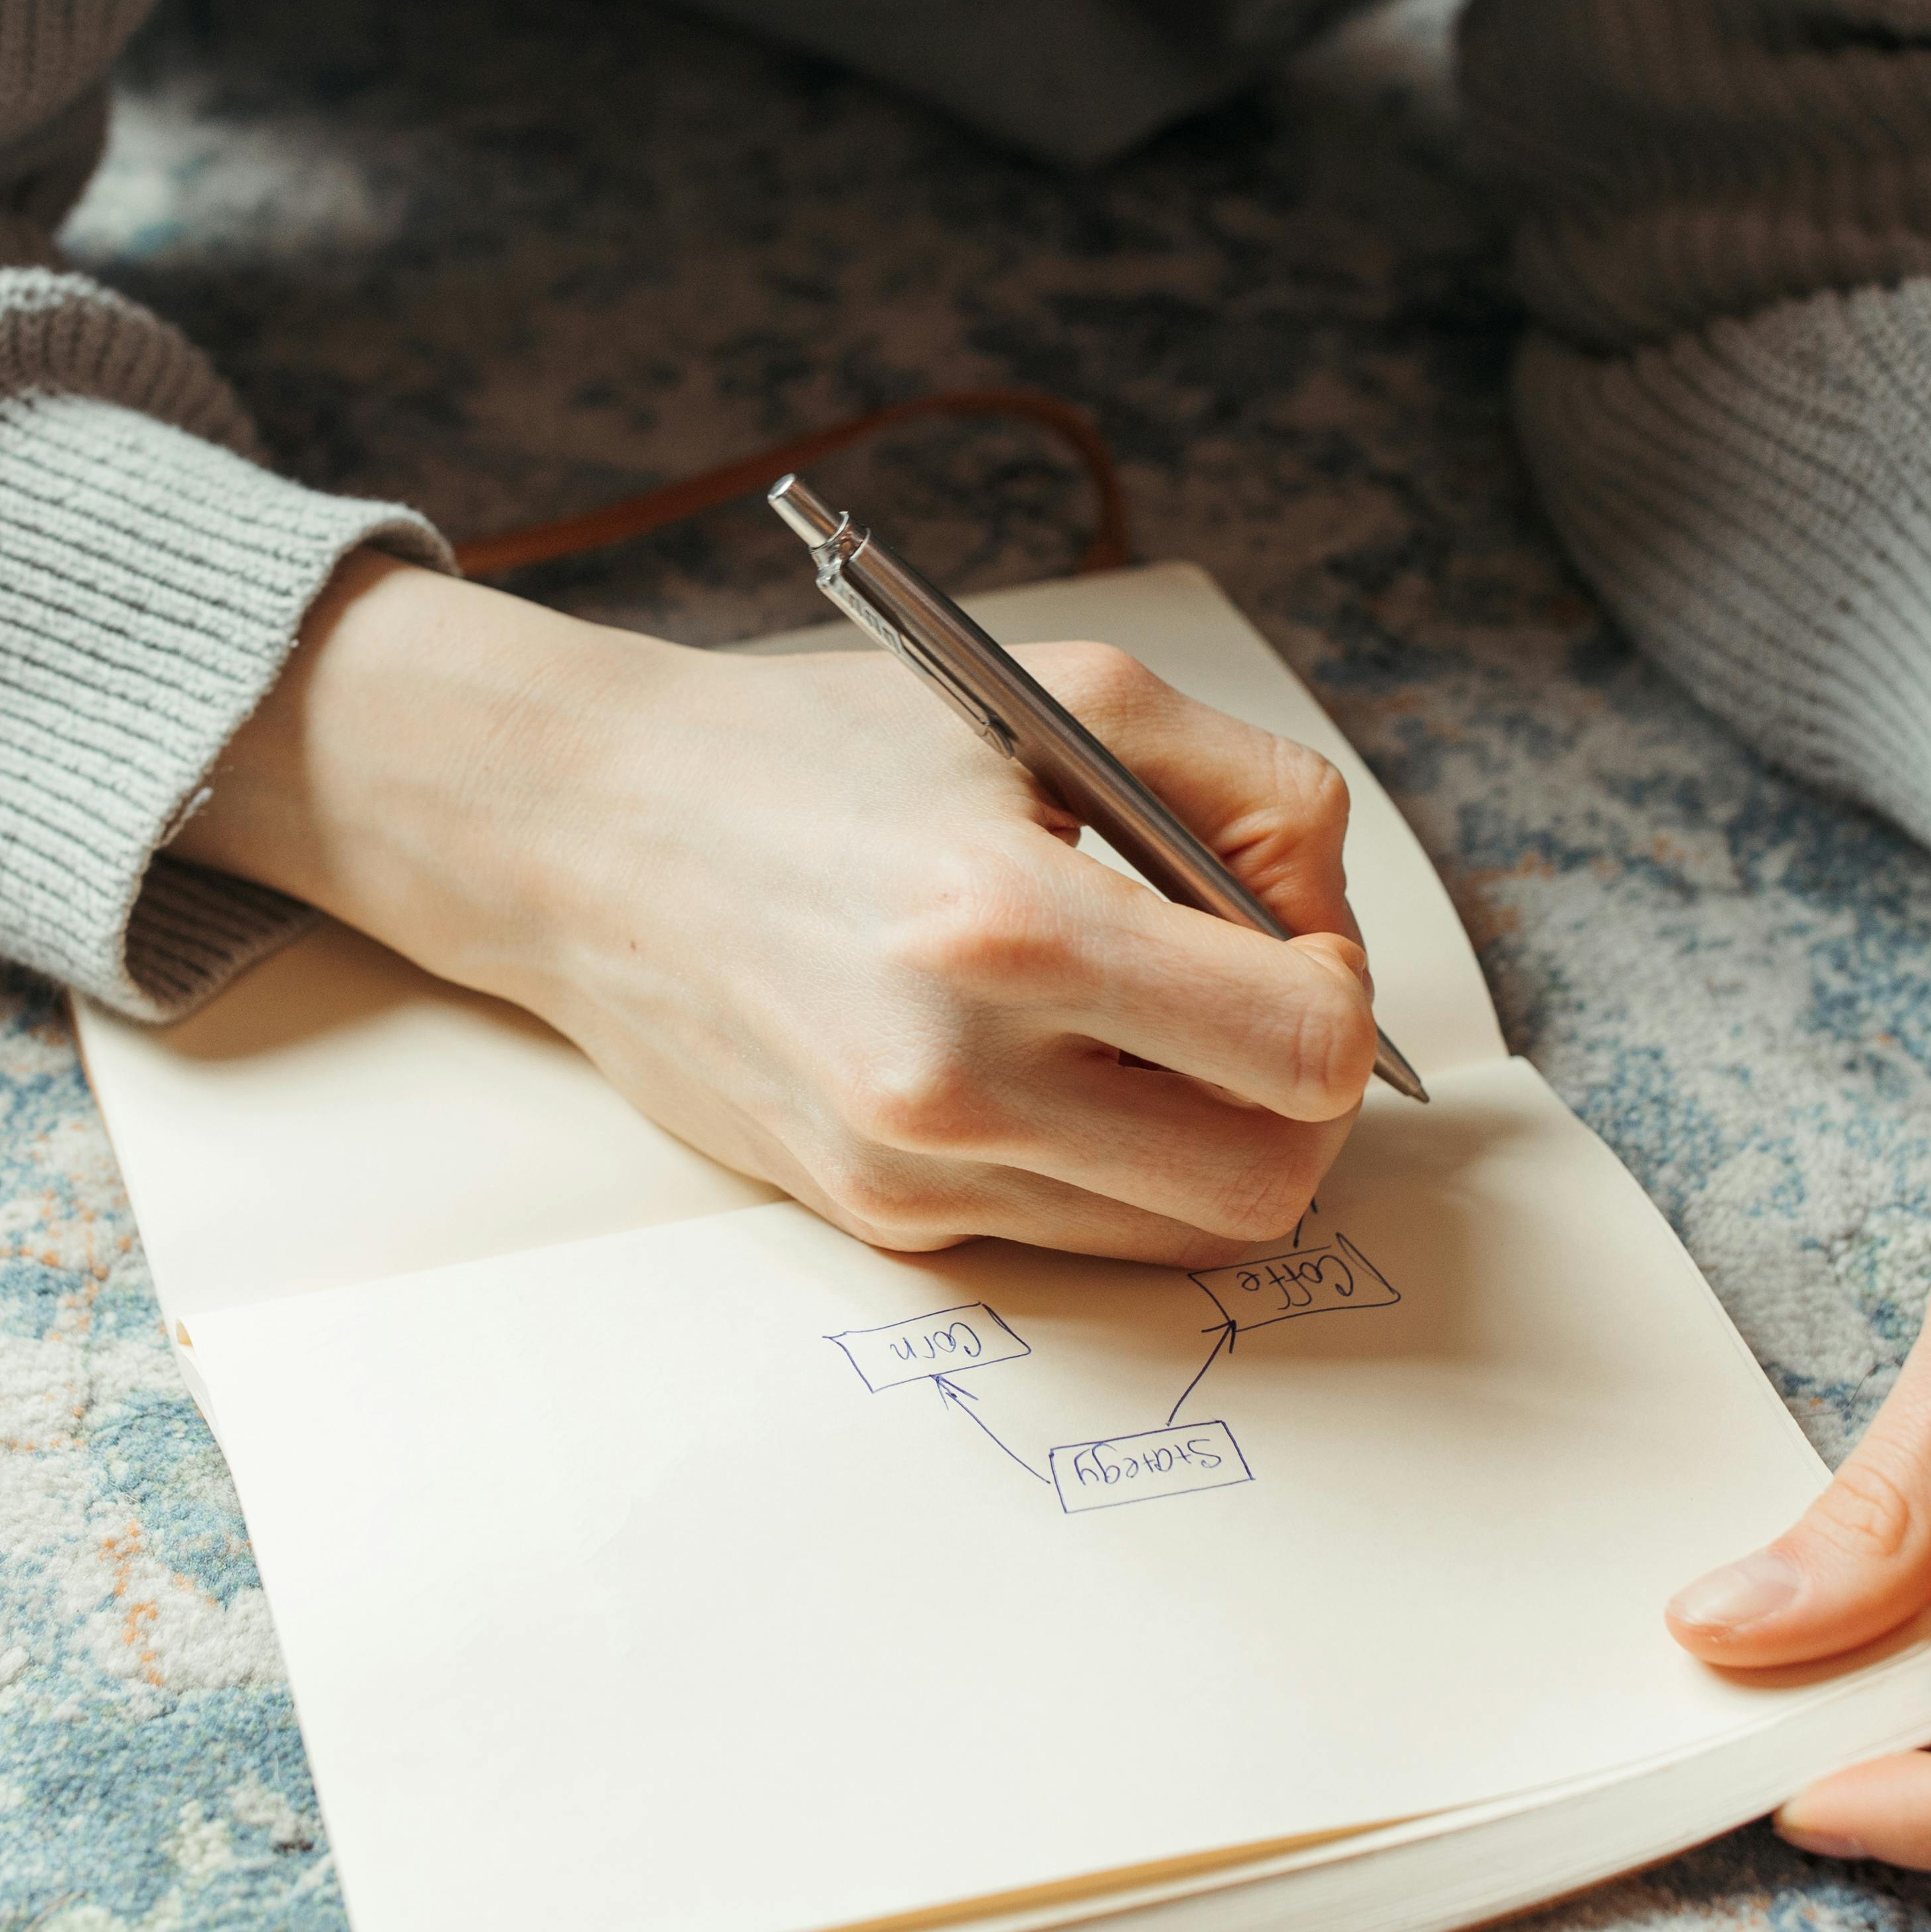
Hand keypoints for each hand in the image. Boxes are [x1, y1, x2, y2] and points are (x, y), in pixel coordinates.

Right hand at [174, 556, 1381, 1261]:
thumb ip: (1253, 795)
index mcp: (1010, 924)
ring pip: (1183, 1233)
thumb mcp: (1059, 698)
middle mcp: (957, 1076)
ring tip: (1147, 1028)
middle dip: (1302, 1100)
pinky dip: (1103, 1161)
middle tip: (1248, 1006)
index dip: (1338, 993)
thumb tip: (1331, 931)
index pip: (1307, 1051)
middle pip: (1269, 1183)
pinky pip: (1072, 1232)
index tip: (1287, 941)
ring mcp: (914, 1171)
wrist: (592, 835)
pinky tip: (1042, 1057)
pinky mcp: (878, 1219)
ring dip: (1209, 1141)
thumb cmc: (820, 749)